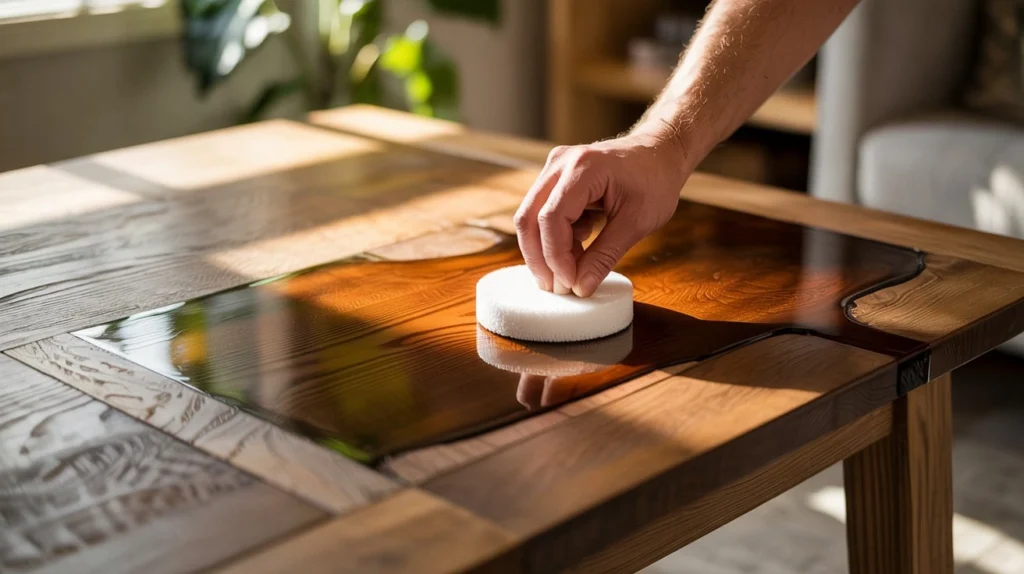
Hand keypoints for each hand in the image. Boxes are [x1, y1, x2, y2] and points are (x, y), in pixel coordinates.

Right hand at [514, 132, 689, 296]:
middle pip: (530, 217)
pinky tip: (579, 247)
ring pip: (531, 217)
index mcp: (583, 167)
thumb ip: (605, 256)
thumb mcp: (637, 222)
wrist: (660, 153)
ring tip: (572, 271)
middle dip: (539, 258)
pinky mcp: (556, 179)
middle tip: (555, 288)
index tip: (569, 283)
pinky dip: (556, 238)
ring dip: (546, 250)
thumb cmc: (656, 180)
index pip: (551, 217)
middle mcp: (561, 163)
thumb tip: (581, 288)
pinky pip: (542, 213)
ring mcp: (555, 169)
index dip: (555, 255)